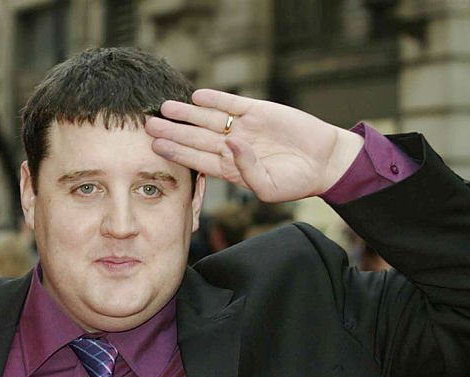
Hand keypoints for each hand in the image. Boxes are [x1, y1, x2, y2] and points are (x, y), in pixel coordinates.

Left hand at [145, 90, 363, 201]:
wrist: (322, 161)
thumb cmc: (295, 182)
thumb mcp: (268, 187)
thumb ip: (247, 170)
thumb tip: (231, 143)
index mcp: (230, 169)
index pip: (196, 160)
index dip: (176, 153)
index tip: (155, 147)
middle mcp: (231, 147)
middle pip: (195, 138)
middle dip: (172, 132)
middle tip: (148, 125)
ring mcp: (242, 128)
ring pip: (208, 119)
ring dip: (187, 113)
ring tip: (165, 107)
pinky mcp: (257, 111)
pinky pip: (231, 104)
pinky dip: (215, 100)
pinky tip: (197, 97)